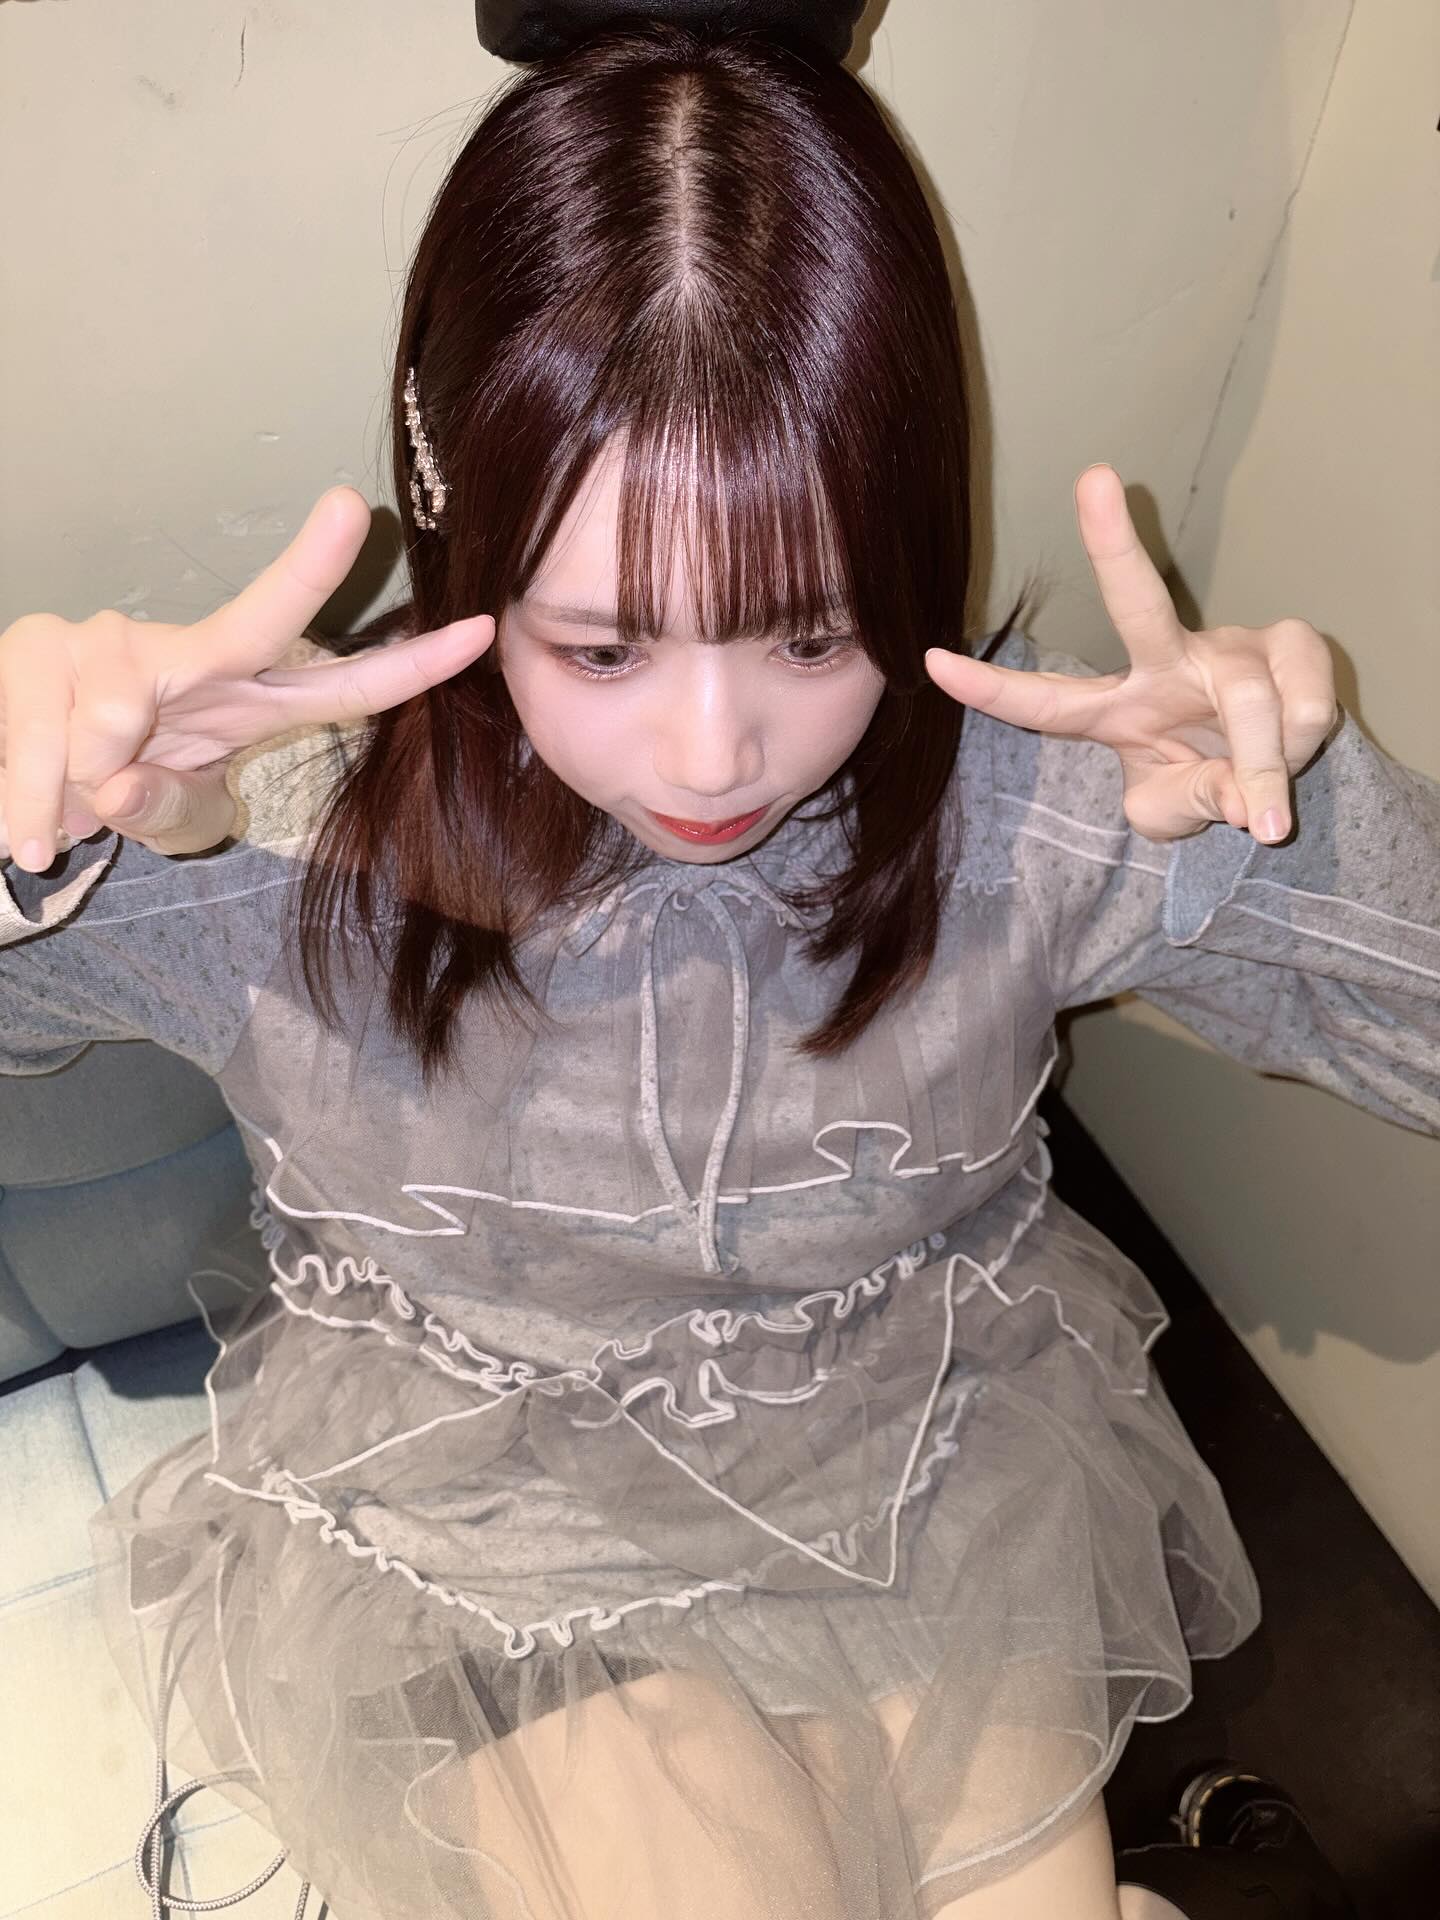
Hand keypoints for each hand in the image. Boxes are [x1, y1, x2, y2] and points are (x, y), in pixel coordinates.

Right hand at [0, 487, 494, 870]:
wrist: (26, 786)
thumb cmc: (118, 793)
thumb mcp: (165, 820)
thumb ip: (160, 810)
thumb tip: (118, 778)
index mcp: (249, 700)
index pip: (346, 687)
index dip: (414, 667)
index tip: (484, 631)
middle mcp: (195, 658)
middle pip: (262, 619)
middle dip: (310, 569)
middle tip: (352, 513)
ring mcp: (114, 641)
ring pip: (111, 719)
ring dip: (82, 786)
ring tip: (65, 817)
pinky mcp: (39, 642)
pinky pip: (46, 733)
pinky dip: (31, 796)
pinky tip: (31, 829)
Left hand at [924, 465, 1338, 843]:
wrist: (1274, 784)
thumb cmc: (1203, 786)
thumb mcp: (1174, 816)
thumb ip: (1193, 807)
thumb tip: (1247, 799)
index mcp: (1115, 710)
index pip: (1044, 703)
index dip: (990, 689)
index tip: (930, 662)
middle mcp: (1166, 661)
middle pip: (1137, 602)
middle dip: (1114, 542)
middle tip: (1093, 479)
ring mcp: (1231, 646)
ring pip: (1247, 700)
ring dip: (1264, 763)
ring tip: (1268, 813)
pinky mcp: (1292, 642)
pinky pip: (1301, 699)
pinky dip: (1302, 744)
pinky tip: (1297, 747)